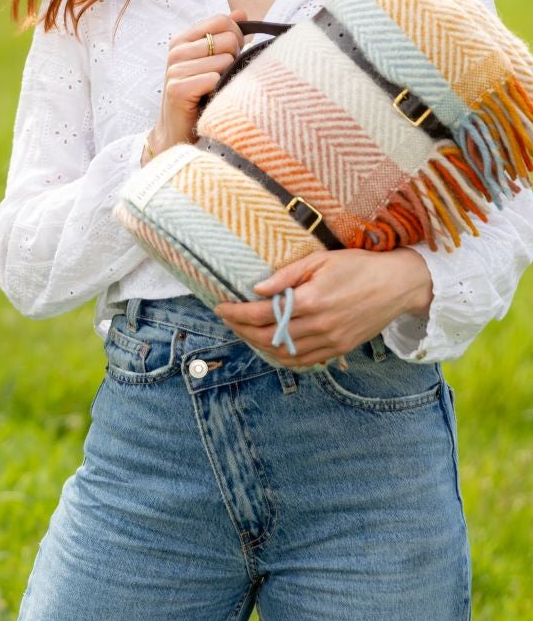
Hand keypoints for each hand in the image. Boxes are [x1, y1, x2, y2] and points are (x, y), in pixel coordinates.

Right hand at [142, 9, 246, 164]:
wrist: (176, 132)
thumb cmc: (198, 98)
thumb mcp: (211, 63)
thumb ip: (225, 36)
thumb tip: (242, 13)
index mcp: (183, 40)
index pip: (221, 20)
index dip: (237, 36)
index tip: (233, 55)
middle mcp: (176, 51)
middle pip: (228, 39)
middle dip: (235, 59)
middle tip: (223, 78)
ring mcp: (175, 69)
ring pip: (225, 60)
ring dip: (227, 78)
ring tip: (215, 91)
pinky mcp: (177, 89)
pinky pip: (214, 79)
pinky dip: (218, 91)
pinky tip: (210, 100)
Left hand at [214, 248, 433, 368]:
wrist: (398, 285)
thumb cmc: (359, 265)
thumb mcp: (321, 260)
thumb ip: (286, 276)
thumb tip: (257, 289)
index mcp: (312, 300)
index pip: (262, 313)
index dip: (236, 313)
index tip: (221, 307)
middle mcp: (319, 325)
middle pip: (267, 336)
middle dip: (241, 330)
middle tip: (228, 320)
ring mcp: (330, 341)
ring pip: (283, 353)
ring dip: (258, 345)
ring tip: (244, 332)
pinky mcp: (340, 349)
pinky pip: (303, 361)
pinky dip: (282, 357)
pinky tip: (271, 346)